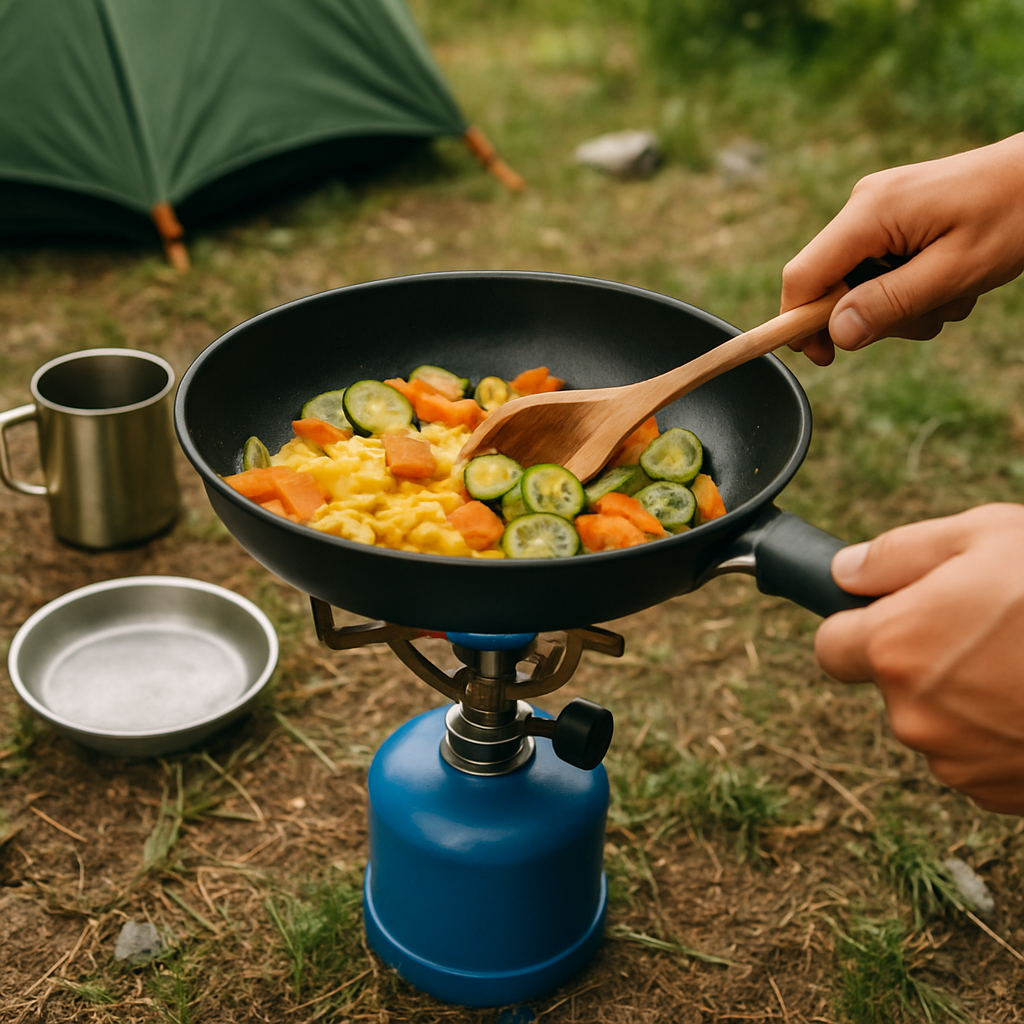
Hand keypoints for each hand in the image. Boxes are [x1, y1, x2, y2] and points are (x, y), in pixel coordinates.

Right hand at [782, 133, 1023, 364]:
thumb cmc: (1015, 214)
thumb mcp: (954, 272)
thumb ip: (890, 303)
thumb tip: (836, 334)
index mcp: (869, 213)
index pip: (803, 277)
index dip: (800, 323)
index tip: (824, 358)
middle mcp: (864, 206)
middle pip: (831, 286)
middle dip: (874, 315)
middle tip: (925, 316)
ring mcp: (879, 210)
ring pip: (861, 284)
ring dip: (903, 306)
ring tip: (951, 294)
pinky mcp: (896, 218)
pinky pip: (883, 269)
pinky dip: (914, 288)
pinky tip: (951, 278)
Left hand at [816, 504, 1023, 814]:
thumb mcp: (980, 535)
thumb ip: (895, 554)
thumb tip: (844, 572)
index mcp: (895, 648)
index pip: (831, 648)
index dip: (856, 628)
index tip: (887, 616)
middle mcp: (914, 714)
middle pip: (892, 686)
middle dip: (923, 659)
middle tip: (986, 628)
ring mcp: (960, 762)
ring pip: (938, 724)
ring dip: (966, 699)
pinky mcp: (1002, 795)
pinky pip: (980, 758)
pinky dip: (1001, 734)